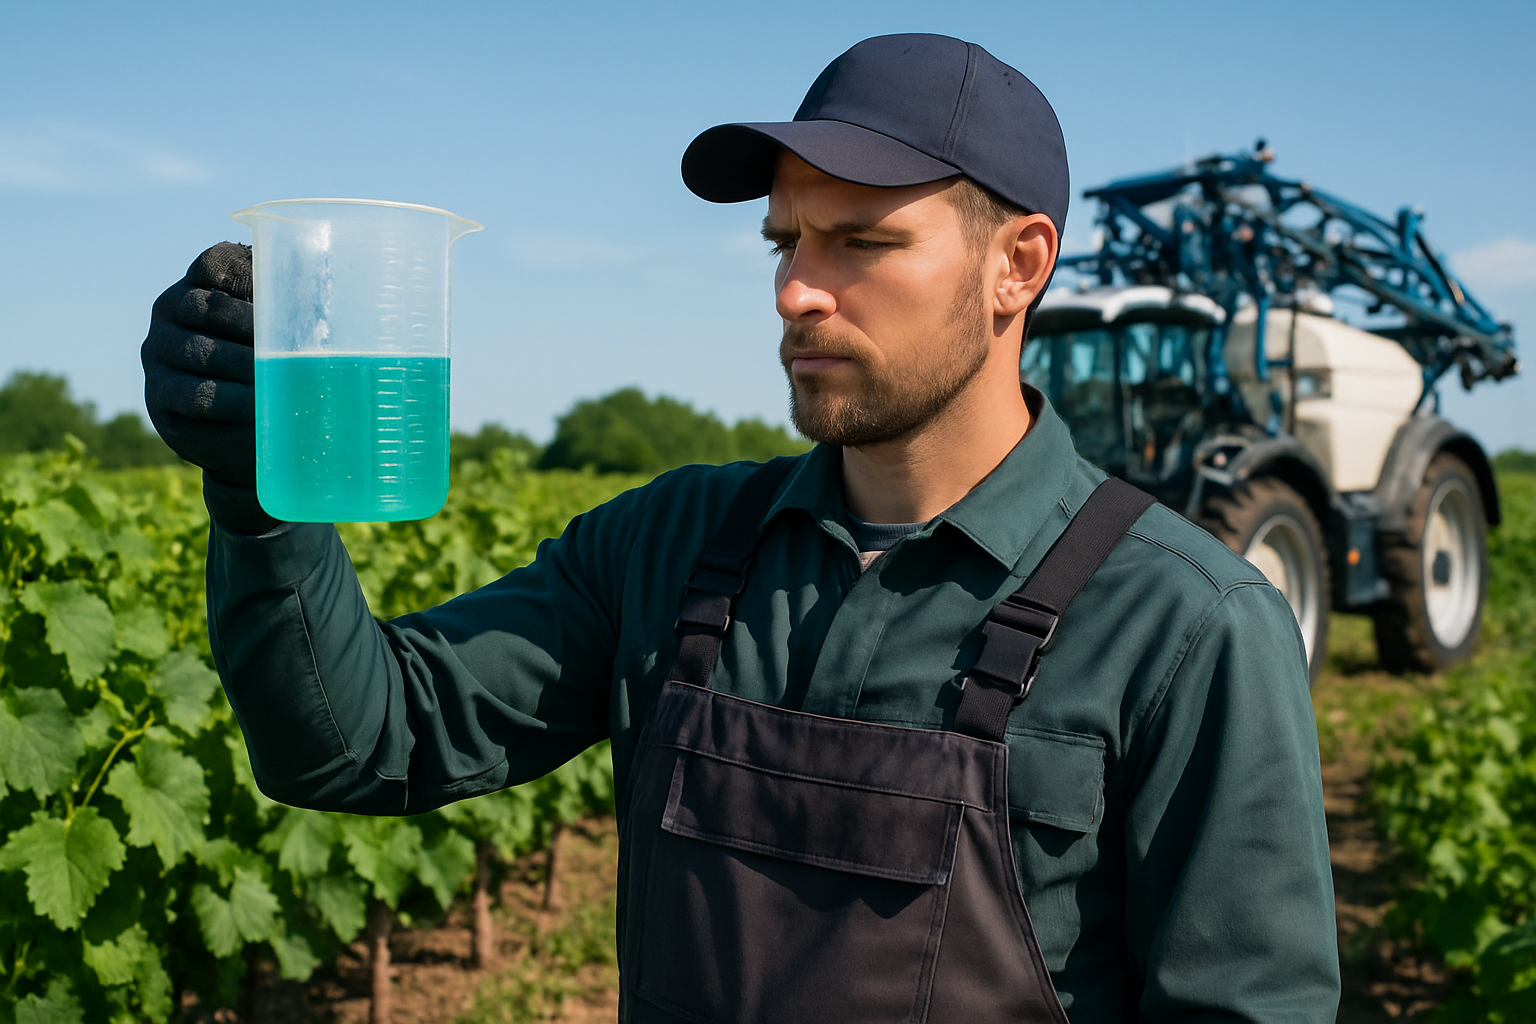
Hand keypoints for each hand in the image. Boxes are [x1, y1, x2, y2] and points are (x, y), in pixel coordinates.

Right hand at [141, 242, 279, 533]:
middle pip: (208, 309)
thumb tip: (334, 277)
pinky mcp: (159, 399)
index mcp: (198, 284)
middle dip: (255, 329)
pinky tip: (260, 407)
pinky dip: (231, 401)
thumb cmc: (272, 364)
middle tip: (295, 347)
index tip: (282, 297)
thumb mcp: (285, 328)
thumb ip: (297, 299)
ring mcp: (158, 355)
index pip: (213, 264)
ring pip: (200, 352)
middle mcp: (169, 312)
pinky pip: (194, 397)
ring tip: (283, 381)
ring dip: (246, 369)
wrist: (241, 430)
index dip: (247, 276)